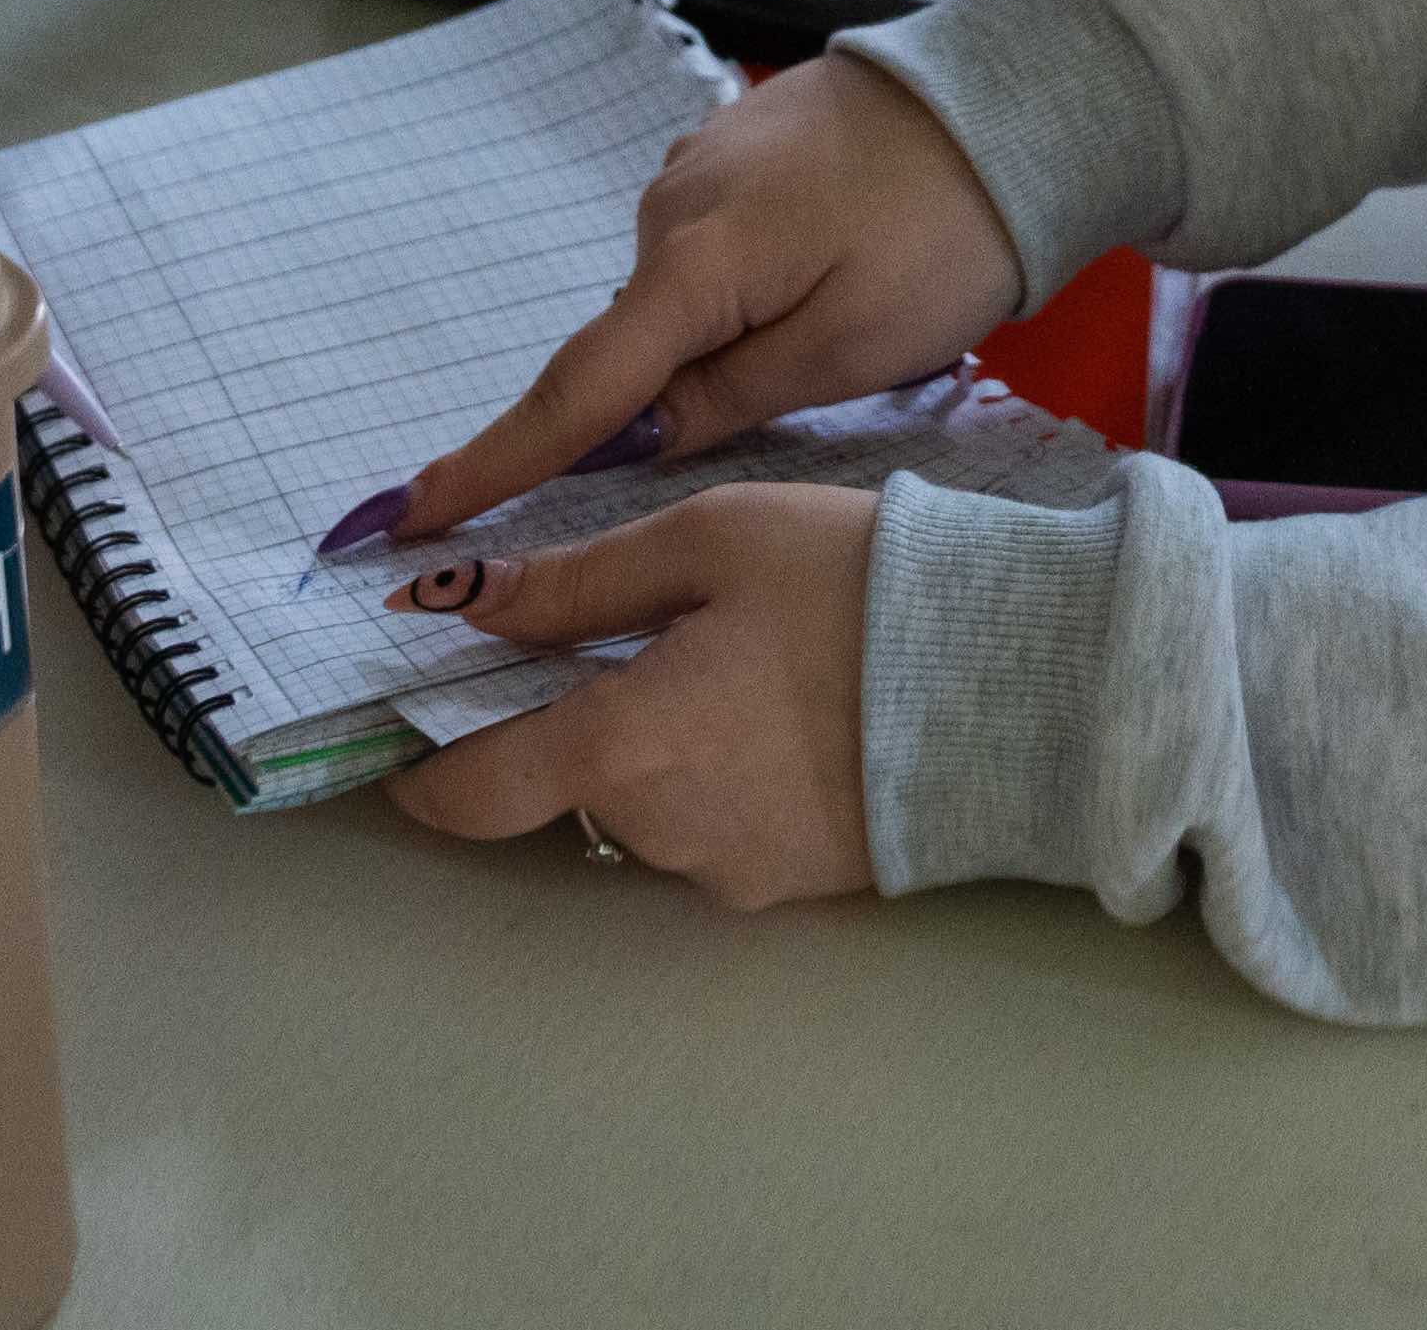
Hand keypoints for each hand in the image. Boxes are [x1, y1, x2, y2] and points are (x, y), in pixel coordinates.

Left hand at [376, 484, 879, 906]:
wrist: (1022, 680)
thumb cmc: (857, 588)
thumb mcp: (713, 540)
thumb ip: (576, 580)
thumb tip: (460, 601)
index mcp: (623, 743)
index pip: (471, 792)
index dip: (421, 771)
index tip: (404, 738)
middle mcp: (662, 829)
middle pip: (567, 787)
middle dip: (574, 722)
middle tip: (629, 641)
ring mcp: (732, 869)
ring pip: (648, 808)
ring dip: (657, 750)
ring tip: (739, 665)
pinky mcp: (796, 886)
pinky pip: (719, 831)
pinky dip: (725, 778)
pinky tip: (790, 714)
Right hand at [385, 57, 1019, 540]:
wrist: (1013, 100)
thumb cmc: (948, 235)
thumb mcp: (850, 348)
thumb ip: (730, 398)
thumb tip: (635, 439)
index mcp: (695, 263)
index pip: (576, 388)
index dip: (496, 461)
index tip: (411, 514)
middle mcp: (672, 207)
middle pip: (628, 345)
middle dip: (656, 406)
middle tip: (767, 410)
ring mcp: (701, 168)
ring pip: (674, 299)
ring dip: (711, 341)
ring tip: (837, 331)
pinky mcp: (737, 150)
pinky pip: (705, 251)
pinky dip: (731, 292)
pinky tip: (815, 283)